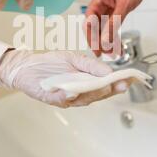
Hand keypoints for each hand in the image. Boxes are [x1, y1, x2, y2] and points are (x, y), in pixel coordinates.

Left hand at [0, 50, 128, 107]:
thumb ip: (91, 65)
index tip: (131, 79)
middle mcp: (78, 94)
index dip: (118, 83)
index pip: (105, 86)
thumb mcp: (74, 58)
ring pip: (83, 98)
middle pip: (98, 94)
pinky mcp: (52, 98)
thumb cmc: (49, 63)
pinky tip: (76, 90)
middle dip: (110, 89)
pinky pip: (62, 98)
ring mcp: (66, 98)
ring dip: (94, 92)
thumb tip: (108, 71)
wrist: (26, 66)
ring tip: (106, 85)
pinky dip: (69, 95)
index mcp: (85, 83)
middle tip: (122, 84)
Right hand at [84, 0, 151, 56]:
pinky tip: (116, 43)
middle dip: (99, 41)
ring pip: (103, 27)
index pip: (89, 22)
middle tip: (103, 53)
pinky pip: (112, 24)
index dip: (91, 37)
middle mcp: (100, 4)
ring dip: (107, 39)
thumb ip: (114, 24)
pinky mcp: (115, 9)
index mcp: (97, 0)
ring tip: (112, 52)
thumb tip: (105, 39)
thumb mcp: (124, 5)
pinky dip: (113, 34)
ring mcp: (107, 7)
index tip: (96, 49)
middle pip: (94, 27)